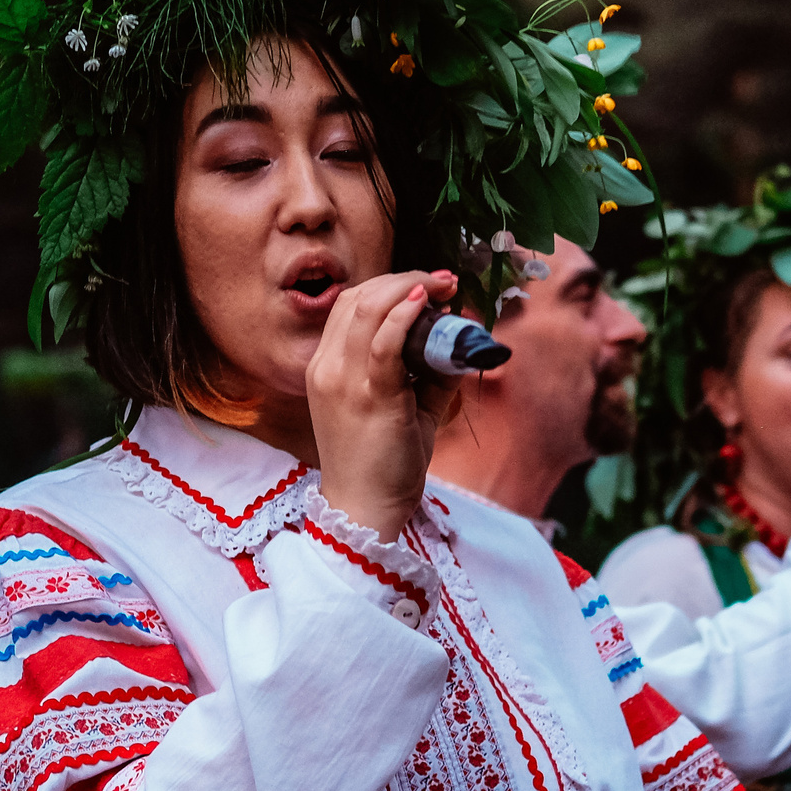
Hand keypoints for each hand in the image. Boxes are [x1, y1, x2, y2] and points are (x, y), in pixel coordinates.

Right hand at [306, 270, 460, 541]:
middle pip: (358, 298)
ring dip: (409, 289)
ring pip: (367, 309)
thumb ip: (430, 371)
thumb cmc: (384, 462)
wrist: (365, 510)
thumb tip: (462, 338)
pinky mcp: (368, 397)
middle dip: (404, 280)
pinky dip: (404, 316)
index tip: (429, 286)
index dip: (390, 286)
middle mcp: (328, 367)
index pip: (350, 305)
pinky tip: (426, 304)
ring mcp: (343, 381)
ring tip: (441, 286)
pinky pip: (382, 343)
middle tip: (443, 280)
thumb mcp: (406, 406)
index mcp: (328, 367)